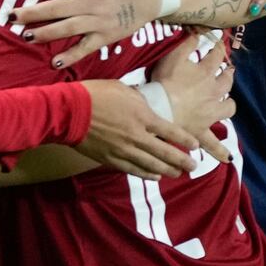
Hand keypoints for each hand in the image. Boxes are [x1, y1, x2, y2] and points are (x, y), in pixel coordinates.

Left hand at [10, 0, 151, 65]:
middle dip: (30, 13)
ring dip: (45, 33)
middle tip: (10, 17)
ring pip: (66, 29)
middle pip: (54, 8)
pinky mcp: (105, 36)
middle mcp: (89, 1)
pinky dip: (70, 56)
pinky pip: (85, 48)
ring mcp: (97, 21)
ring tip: (26, 36)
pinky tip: (54, 62)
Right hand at [76, 79, 200, 180]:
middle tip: (193, 166)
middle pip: (166, 153)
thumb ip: (139, 100)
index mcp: (143, 117)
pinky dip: (146, 174)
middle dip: (182, 161)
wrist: (70, 111)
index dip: (185, 140)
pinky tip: (155, 176)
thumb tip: (146, 107)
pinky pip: (133, 170)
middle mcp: (138, 137)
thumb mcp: (122, 89)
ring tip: (178, 174)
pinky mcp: (111, 159)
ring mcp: (124, 150)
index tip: (195, 146)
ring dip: (167, 171)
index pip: (172, 132)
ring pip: (151, 165)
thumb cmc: (95, 95)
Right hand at [151, 31, 235, 160]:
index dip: (218, 48)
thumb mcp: (173, 57)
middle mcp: (213, 92)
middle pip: (226, 81)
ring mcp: (210, 113)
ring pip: (228, 108)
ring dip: (228, 104)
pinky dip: (219, 150)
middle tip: (227, 72)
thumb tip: (198, 32)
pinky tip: (226, 158)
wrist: (159, 109)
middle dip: (228, 75)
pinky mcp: (202, 130)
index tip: (219, 44)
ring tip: (226, 104)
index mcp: (205, 73)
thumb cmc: (163, 83)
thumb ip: (186, 43)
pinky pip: (213, 143)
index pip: (216, 56)